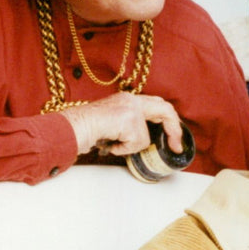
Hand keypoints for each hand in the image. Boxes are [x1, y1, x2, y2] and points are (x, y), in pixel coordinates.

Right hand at [59, 92, 184, 156]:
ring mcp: (129, 108)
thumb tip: (145, 142)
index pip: (157, 104)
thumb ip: (131, 127)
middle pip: (165, 109)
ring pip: (145, 135)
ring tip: (115, 144)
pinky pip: (135, 143)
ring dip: (132, 145)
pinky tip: (111, 145)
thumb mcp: (114, 125)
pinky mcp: (127, 119)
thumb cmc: (86, 129)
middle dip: (174, 129)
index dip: (170, 120)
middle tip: (177, 146)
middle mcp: (131, 100)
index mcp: (128, 99)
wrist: (71, 127)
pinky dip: (123, 149)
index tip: (174, 139)